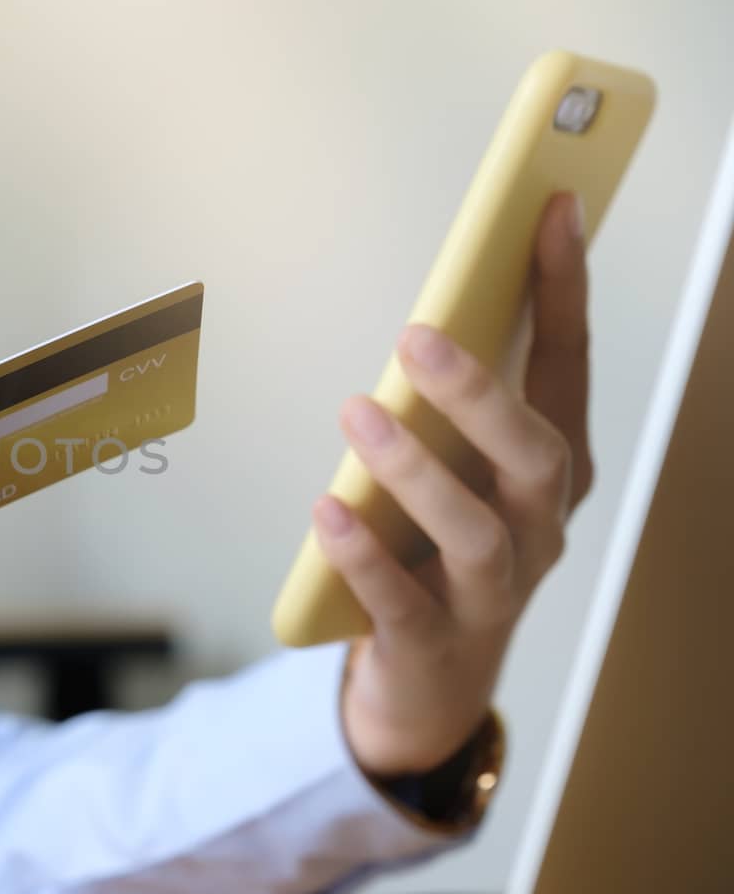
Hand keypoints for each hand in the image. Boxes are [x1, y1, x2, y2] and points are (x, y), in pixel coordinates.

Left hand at [318, 193, 594, 776]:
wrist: (432, 682)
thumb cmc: (439, 550)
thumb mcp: (456, 469)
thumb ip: (452, 405)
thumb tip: (429, 310)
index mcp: (550, 471)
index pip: (567, 369)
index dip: (563, 291)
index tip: (550, 211)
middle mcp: (538, 528)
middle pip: (535, 454)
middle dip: (480, 392)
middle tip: (415, 335)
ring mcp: (494, 592)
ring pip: (475, 529)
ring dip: (416, 468)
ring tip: (357, 412)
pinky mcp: (435, 642)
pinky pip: (403, 601)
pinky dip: (365, 556)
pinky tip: (326, 513)